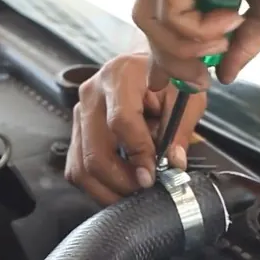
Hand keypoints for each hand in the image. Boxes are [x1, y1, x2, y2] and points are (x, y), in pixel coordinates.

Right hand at [65, 53, 205, 204]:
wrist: (142, 68)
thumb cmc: (164, 79)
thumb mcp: (184, 96)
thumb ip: (181, 129)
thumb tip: (174, 163)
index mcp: (120, 77)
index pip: (121, 121)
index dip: (138, 153)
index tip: (152, 175)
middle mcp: (92, 94)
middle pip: (95, 152)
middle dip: (122, 180)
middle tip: (145, 188)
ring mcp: (79, 114)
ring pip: (81, 167)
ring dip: (108, 188)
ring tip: (133, 191)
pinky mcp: (75, 131)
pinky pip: (77, 169)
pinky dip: (98, 185)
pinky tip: (119, 185)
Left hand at [133, 0, 259, 89]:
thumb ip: (240, 45)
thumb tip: (225, 73)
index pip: (165, 13)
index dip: (162, 50)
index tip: (166, 80)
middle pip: (150, 17)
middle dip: (168, 58)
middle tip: (197, 82)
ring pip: (149, 18)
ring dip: (182, 50)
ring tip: (222, 49)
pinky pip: (168, 14)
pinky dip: (197, 32)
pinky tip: (232, 20)